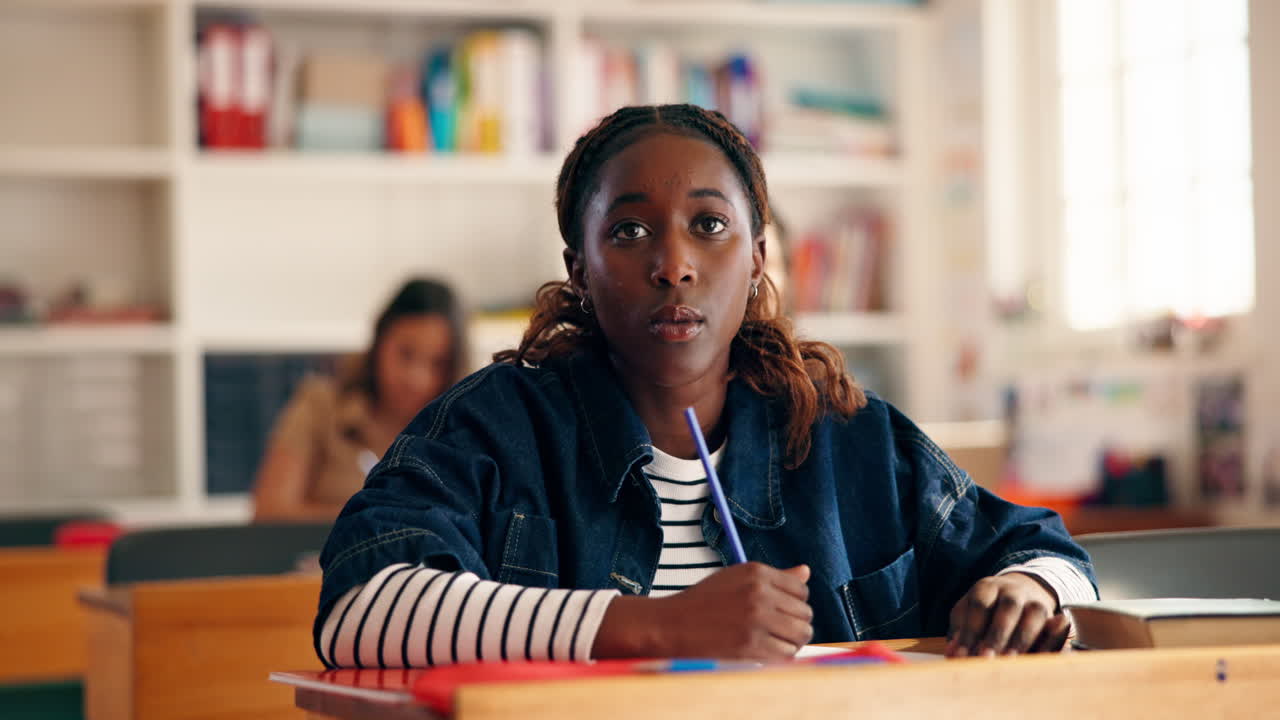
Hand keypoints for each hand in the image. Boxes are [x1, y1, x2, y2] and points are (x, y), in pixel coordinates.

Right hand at [593, 562, 813, 660]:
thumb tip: (806, 571)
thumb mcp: (736, 578)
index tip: (781, 611)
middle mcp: (760, 594)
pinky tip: (764, 652)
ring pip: (801, 635)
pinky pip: (786, 654)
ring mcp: (756, 621)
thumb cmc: (704, 602)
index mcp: (757, 573)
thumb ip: (774, 577)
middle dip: (795, 624)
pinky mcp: (752, 646)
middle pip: (805, 613)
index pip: (801, 589)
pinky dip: (780, 656)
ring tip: (772, 642)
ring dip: (791, 642)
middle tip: (776, 630)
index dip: (794, 602)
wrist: (671, 625)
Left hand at [945, 573, 1070, 657]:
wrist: (1019, 593)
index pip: (979, 605)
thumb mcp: (967, 613)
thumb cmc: (985, 610)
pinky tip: (1040, 658)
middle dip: (997, 634)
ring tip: (1010, 661)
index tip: (962, 655)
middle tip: (986, 659)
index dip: (970, 630)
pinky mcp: (1054, 615)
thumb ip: (960, 632)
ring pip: (1035, 613)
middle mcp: (1013, 591)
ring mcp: (1036, 601)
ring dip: (1023, 638)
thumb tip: (953, 654)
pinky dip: (1053, 640)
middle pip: (1008, 607)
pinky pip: (1060, 625)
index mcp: (987, 587)